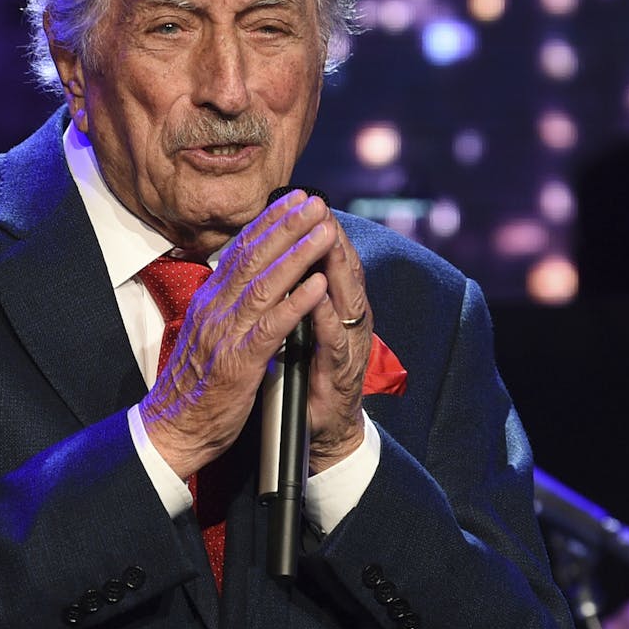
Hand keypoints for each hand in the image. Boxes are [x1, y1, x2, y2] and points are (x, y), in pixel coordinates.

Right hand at [140, 190, 361, 478]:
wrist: (174, 428)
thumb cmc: (196, 385)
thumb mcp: (208, 333)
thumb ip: (227, 306)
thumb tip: (244, 278)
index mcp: (210, 301)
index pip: (240, 250)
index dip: (269, 223)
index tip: (293, 200)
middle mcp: (215, 309)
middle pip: (253, 257)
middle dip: (287, 226)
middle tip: (315, 202)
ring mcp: (226, 334)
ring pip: (264, 284)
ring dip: (297, 254)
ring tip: (323, 232)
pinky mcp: (239, 362)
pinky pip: (270, 326)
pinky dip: (295, 302)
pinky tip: (316, 285)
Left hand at [303, 205, 370, 472]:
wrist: (324, 431)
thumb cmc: (309, 377)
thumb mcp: (299, 329)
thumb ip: (296, 296)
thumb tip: (281, 261)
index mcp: (333, 307)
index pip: (326, 259)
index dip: (311, 229)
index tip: (297, 197)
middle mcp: (346, 320)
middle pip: (341, 268)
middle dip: (328, 235)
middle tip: (316, 204)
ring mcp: (347, 344)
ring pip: (344, 296)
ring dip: (335, 265)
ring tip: (325, 235)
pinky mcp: (343, 372)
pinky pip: (334, 338)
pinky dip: (325, 315)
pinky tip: (318, 293)